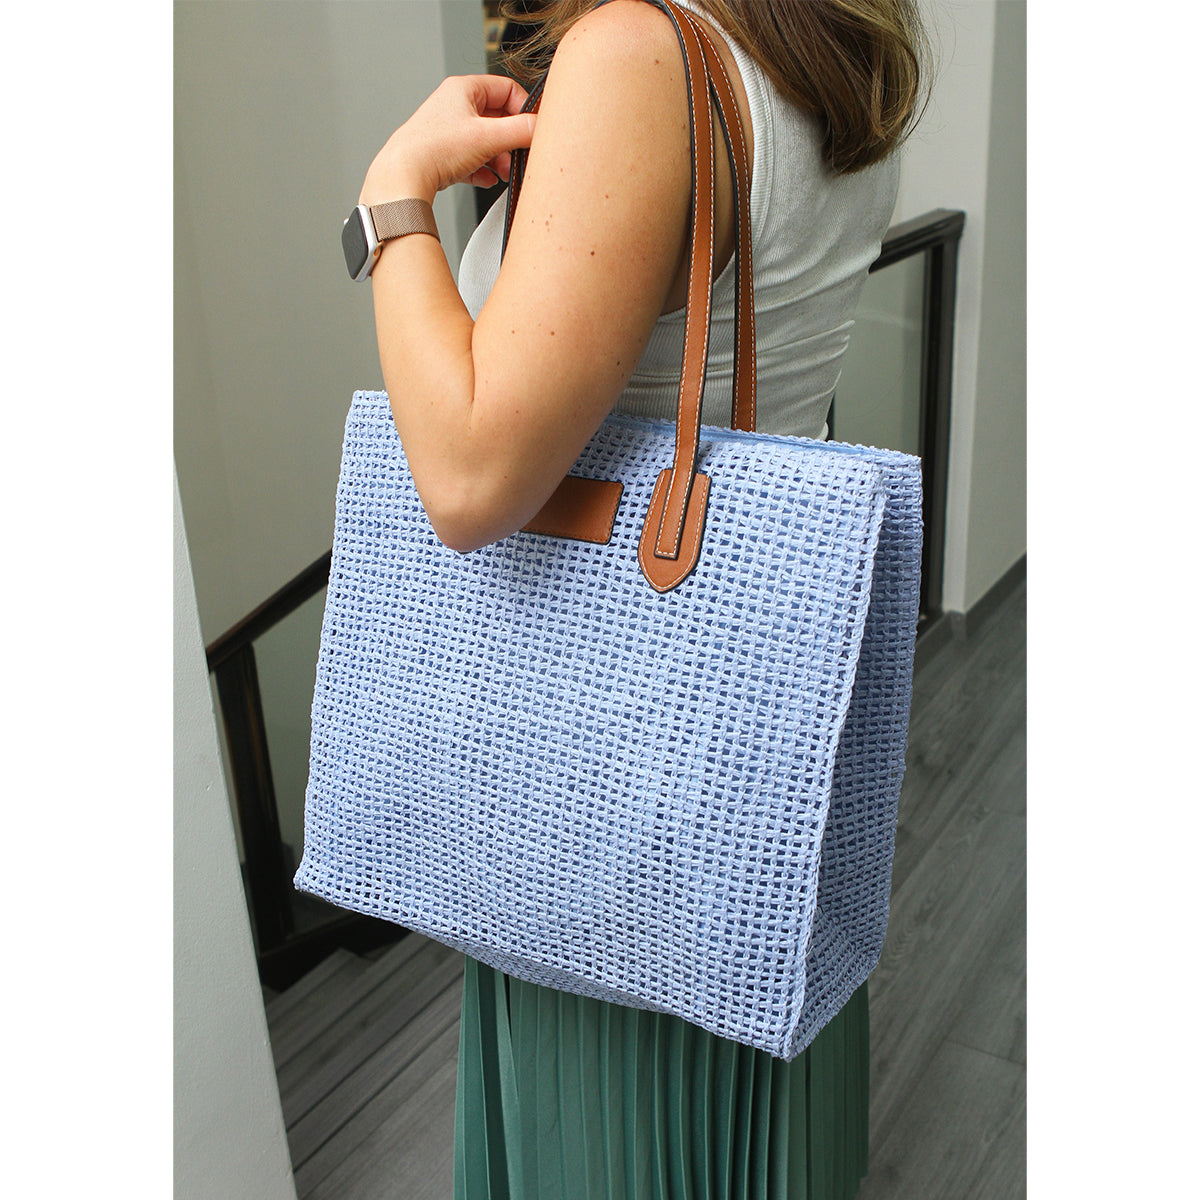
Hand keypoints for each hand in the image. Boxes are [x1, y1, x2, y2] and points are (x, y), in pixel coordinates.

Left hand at [359, 74, 535, 206]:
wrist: (403, 176)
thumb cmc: (434, 149)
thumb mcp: (488, 137)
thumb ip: (521, 131)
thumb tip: (543, 128)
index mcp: (464, 89)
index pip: (506, 89)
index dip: (524, 109)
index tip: (534, 129)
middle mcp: (454, 106)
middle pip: (497, 118)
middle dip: (511, 140)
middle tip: (520, 155)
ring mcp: (448, 130)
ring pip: (485, 141)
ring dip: (499, 158)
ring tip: (504, 173)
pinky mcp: (442, 154)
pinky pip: (472, 158)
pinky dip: (483, 169)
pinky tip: (487, 179)